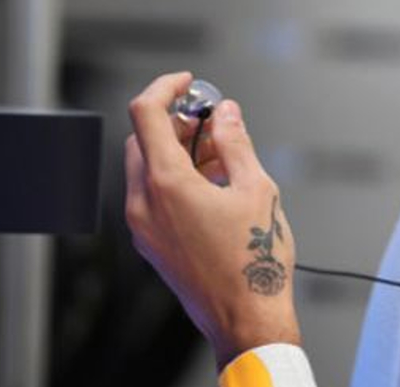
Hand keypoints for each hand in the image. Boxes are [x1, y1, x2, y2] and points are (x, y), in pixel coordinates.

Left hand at [125, 72, 300, 368]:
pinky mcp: (151, 242)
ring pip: (146, 166)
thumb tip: (226, 113)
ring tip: (222, 155)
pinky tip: (213, 183)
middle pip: (143, 139)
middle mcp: (144, 203)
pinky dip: (175, 175)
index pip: (146, 113)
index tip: (188, 82)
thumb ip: (235, 142)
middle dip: (176, 121)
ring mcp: (143, 226)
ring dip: (177, 149)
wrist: (245, 318)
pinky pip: (151, 193)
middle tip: (213, 120)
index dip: (166, 87)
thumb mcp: (256, 188)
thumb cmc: (253, 261)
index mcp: (166, 184)